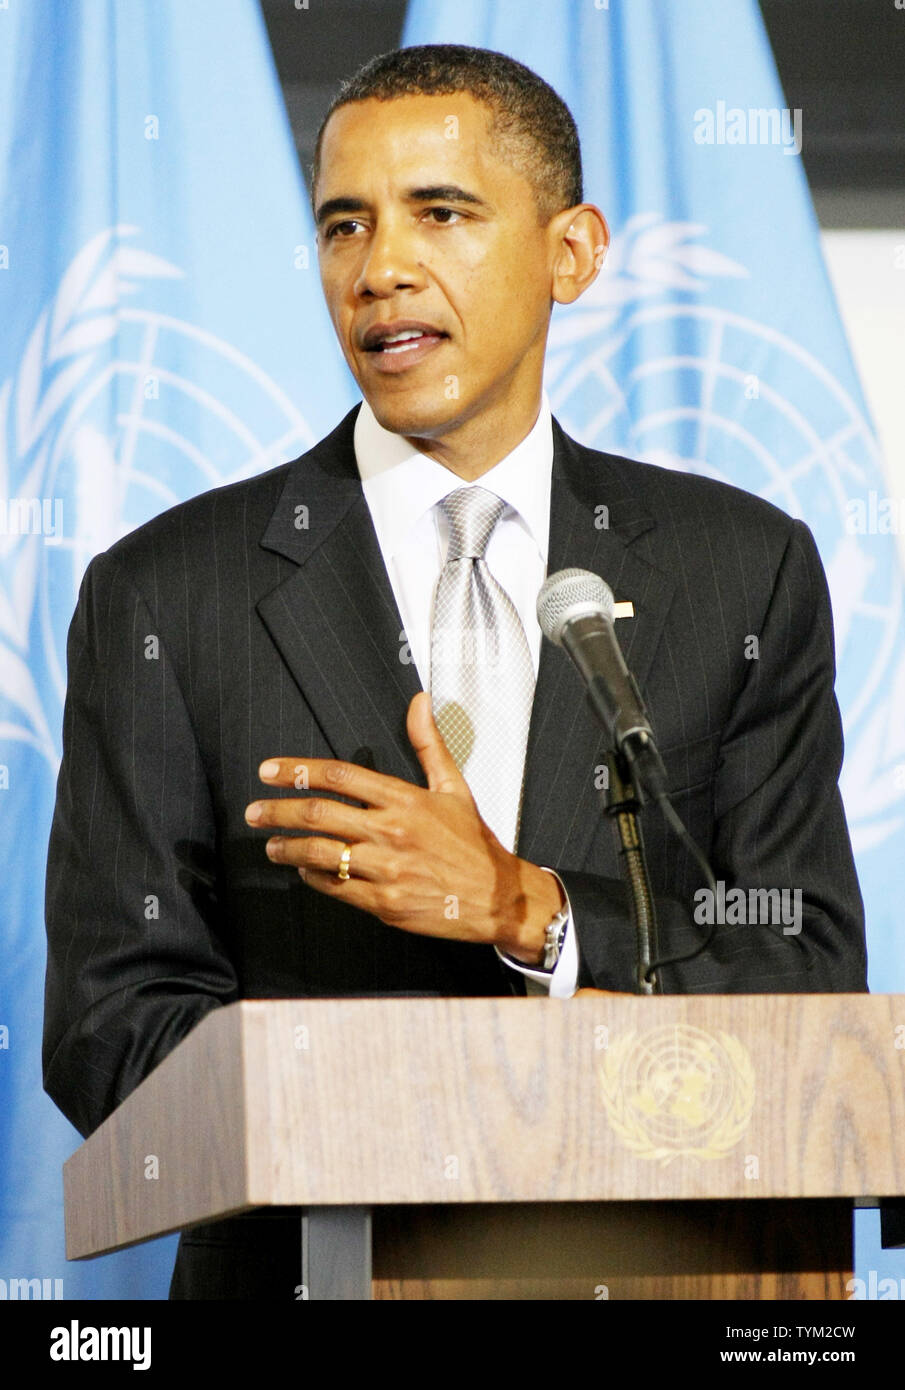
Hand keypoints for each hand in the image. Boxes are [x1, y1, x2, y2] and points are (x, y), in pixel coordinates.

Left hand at [244, 692, 562, 961]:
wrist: (499, 897)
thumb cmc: (475, 844)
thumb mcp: (455, 788)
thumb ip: (429, 744)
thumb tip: (419, 703)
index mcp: (406, 800)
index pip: (340, 776)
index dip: (298, 771)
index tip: (270, 771)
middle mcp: (392, 831)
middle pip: (320, 813)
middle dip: (279, 811)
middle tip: (255, 811)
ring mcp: (387, 869)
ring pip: (321, 853)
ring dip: (288, 848)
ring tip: (271, 845)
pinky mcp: (384, 902)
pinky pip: (336, 887)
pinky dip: (314, 878)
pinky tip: (305, 872)